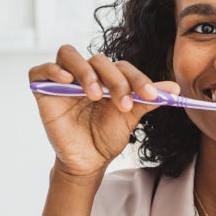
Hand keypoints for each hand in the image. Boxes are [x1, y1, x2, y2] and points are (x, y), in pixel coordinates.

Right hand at [29, 45, 179, 176]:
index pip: (123, 67)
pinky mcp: (43, 89)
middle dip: (115, 80)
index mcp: (108, 77)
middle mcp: (86, 74)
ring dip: (85, 72)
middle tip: (124, 104)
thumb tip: (174, 88)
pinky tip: (66, 82)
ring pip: (69, 54)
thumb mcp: (130, 117)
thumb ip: (148, 100)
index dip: (138, 79)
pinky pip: (41, 70)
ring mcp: (64, 80)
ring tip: (95, 95)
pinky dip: (52, 70)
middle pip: (99, 60)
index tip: (151, 95)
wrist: (88, 161)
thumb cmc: (107, 137)